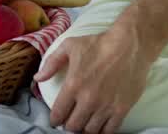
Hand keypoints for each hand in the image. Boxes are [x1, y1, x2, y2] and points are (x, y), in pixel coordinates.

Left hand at [34, 25, 153, 133]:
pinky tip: (98, 127)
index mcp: (73, 85)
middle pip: (73, 126)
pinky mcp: (122, 109)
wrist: (129, 45)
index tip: (56, 120)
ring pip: (90, 131)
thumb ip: (51, 63)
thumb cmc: (98, 44)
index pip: (58, 114)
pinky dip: (102, 132)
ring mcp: (106, 106)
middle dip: (69, 125)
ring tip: (84, 123)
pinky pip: (109, 131)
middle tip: (70, 121)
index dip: (55, 120)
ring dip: (84, 129)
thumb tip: (38, 78)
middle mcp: (88, 99)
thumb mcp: (69, 46)